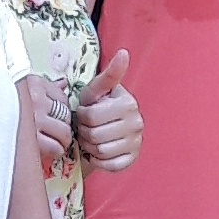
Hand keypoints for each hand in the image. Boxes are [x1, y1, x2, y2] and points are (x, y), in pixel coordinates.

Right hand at [32, 77, 73, 173]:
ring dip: (61, 139)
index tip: (56, 115)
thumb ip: (43, 86)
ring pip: (63, 132)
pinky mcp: (30, 140)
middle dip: (63, 124)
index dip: (61, 108)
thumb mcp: (19, 86)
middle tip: (57, 131)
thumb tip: (62, 84)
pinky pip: (53, 147)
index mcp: (32, 84)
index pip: (62, 97)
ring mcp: (33, 120)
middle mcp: (35, 100)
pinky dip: (54, 151)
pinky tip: (48, 150)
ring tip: (55, 142)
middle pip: (66, 115)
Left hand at [74, 51, 141, 171]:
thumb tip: (124, 52)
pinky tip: (98, 151)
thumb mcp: (97, 90)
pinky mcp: (132, 159)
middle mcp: (137, 123)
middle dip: (83, 132)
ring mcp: (136, 142)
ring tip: (90, 138)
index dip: (81, 117)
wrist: (104, 130)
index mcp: (128, 103)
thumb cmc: (97, 106)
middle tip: (84, 128)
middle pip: (94, 135)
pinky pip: (110, 165)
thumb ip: (109, 74)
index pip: (91, 116)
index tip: (84, 113)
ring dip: (89, 146)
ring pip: (101, 151)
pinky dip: (99, 160)